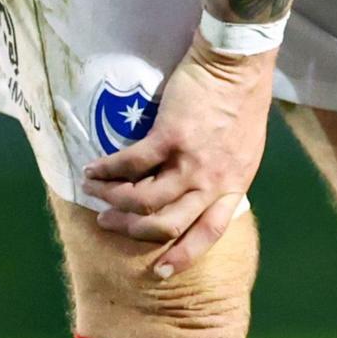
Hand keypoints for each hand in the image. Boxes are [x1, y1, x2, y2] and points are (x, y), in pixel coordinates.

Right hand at [81, 42, 275, 278]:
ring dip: (113, 199)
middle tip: (108, 223)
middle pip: (167, 224)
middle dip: (132, 229)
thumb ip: (222, 177)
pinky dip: (107, 170)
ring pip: (144, 199)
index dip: (183, 255)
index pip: (208, 233)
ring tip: (94, 192)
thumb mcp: (244, 152)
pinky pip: (130, 164)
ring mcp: (191, 161)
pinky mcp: (170, 137)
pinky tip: (92, 170)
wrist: (237, 64)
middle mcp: (212, 182)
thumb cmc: (242, 103)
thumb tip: (197, 193)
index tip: (160, 272)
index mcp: (233, 187)